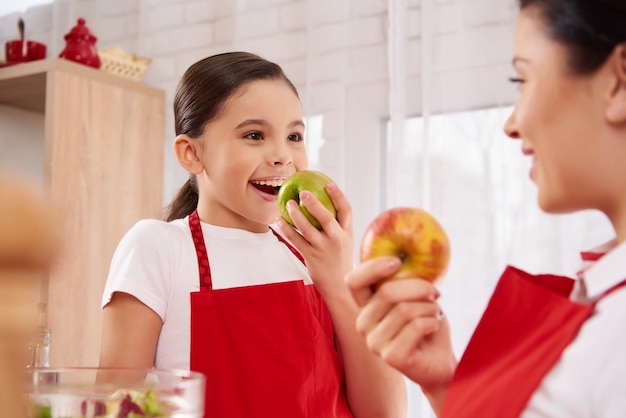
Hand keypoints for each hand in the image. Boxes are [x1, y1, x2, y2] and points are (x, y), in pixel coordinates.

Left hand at [276, 182, 353, 295]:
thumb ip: (337, 226)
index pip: (346, 210)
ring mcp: (324, 248)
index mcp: (347, 232)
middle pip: (326, 217)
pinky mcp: (311, 257)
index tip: (328, 183)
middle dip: (314, 203)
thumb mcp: (345, 241)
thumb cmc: (339, 259)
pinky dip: (286, 230)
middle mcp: (337, 239)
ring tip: (287, 204)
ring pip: (307, 228)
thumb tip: (323, 203)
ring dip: (296, 215)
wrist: (340, 286)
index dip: (338, 195)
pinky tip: (279, 221)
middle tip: (303, 192)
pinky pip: (296, 240)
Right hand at [345, 257, 456, 400]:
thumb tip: (406, 255)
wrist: (439, 360)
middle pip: (387, 292)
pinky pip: (416, 327)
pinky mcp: (391, 357)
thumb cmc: (426, 325)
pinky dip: (432, 322)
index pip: (353, 281)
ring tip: (434, 314)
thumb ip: (406, 279)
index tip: (397, 262)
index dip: (372, 268)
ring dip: (429, 308)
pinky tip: (433, 327)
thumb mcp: (415, 296)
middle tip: (435, 291)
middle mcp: (363, 323)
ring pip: (405, 310)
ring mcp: (374, 342)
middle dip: (419, 287)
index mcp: (365, 306)